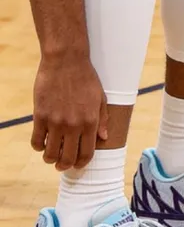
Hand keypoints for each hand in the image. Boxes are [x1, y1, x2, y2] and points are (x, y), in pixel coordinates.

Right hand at [31, 53, 107, 170]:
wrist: (66, 60)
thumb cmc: (85, 77)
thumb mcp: (100, 97)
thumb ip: (102, 119)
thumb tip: (103, 137)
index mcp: (90, 122)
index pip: (86, 154)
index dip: (81, 163)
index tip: (77, 164)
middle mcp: (73, 125)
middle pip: (67, 158)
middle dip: (64, 165)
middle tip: (61, 164)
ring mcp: (56, 122)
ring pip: (50, 153)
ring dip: (50, 158)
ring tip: (50, 155)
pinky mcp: (40, 116)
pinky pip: (36, 141)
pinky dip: (38, 146)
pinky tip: (41, 142)